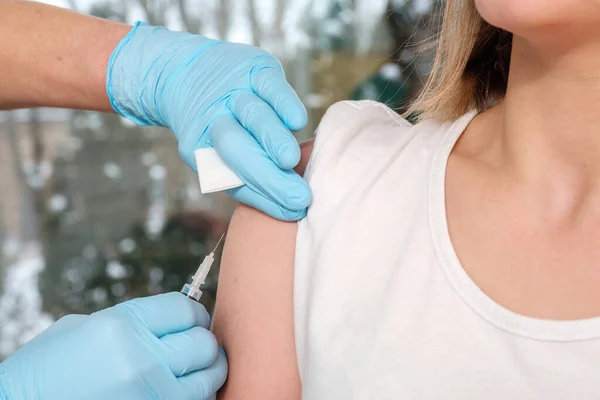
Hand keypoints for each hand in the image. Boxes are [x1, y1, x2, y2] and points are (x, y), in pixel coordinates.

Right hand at [0, 293, 226, 399]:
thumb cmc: (46, 372)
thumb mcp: (83, 330)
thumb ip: (131, 322)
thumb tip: (170, 323)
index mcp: (122, 326)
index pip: (186, 309)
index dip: (193, 314)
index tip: (192, 321)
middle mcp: (142, 359)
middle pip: (203, 342)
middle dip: (201, 342)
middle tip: (193, 347)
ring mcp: (152, 395)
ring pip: (210, 376)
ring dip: (206, 370)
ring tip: (192, 370)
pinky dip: (195, 394)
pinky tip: (179, 391)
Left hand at [107, 23, 310, 220]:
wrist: (187, 71)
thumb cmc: (224, 127)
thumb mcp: (227, 155)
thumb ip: (258, 184)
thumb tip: (294, 211)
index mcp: (206, 153)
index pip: (236, 179)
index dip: (266, 196)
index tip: (295, 211)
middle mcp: (215, 123)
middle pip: (240, 151)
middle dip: (269, 176)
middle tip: (299, 197)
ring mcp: (233, 93)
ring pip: (253, 117)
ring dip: (270, 139)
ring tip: (289, 159)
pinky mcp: (252, 68)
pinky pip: (268, 86)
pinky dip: (282, 103)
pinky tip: (296, 121)